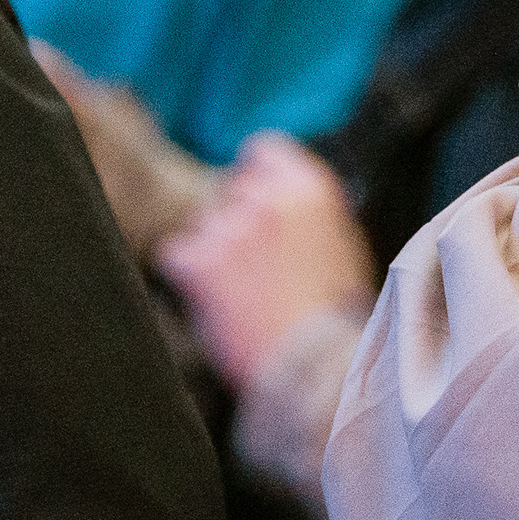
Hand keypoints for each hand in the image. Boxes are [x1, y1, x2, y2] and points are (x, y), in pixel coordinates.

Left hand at [155, 134, 376, 390]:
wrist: (316, 369)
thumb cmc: (337, 320)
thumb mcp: (344, 247)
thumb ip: (308, 215)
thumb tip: (284, 203)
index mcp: (310, 189)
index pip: (261, 149)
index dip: (255, 173)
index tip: (255, 198)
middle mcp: (267, 199)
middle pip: (229, 190)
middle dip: (236, 221)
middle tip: (255, 267)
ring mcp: (230, 229)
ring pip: (201, 226)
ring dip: (213, 252)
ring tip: (244, 296)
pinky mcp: (199, 263)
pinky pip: (174, 256)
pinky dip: (187, 276)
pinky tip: (215, 303)